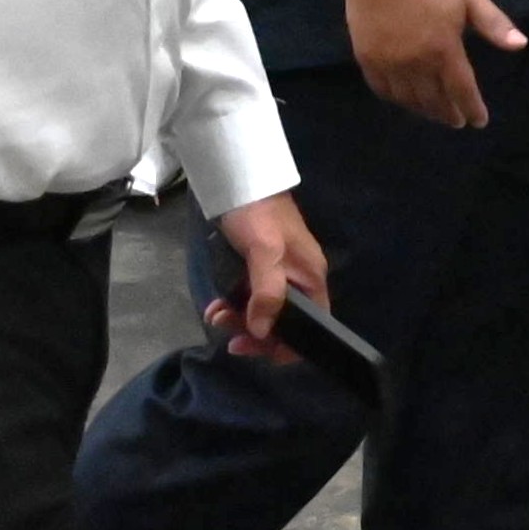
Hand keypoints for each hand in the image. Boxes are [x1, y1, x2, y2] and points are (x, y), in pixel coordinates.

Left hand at [206, 191, 329, 360]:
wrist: (241, 181)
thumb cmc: (258, 215)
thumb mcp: (264, 252)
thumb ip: (266, 292)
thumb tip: (260, 332)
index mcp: (311, 279)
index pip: (313, 327)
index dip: (288, 344)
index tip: (256, 348)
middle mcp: (299, 281)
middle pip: (284, 323)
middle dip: (255, 333)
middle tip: (229, 335)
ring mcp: (279, 275)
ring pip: (263, 312)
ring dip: (239, 320)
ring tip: (216, 315)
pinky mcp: (259, 269)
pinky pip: (249, 298)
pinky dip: (233, 306)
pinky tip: (215, 305)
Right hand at [340, 0, 523, 132]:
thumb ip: (492, 23)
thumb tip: (521, 45)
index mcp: (444, 49)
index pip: (462, 90)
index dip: (472, 108)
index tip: (479, 122)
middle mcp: (415, 63)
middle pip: (434, 100)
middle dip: (448, 114)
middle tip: (457, 121)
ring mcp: (388, 62)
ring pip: (408, 99)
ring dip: (424, 110)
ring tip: (435, 113)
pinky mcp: (366, 56)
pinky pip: (382, 89)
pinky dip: (396, 99)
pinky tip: (403, 98)